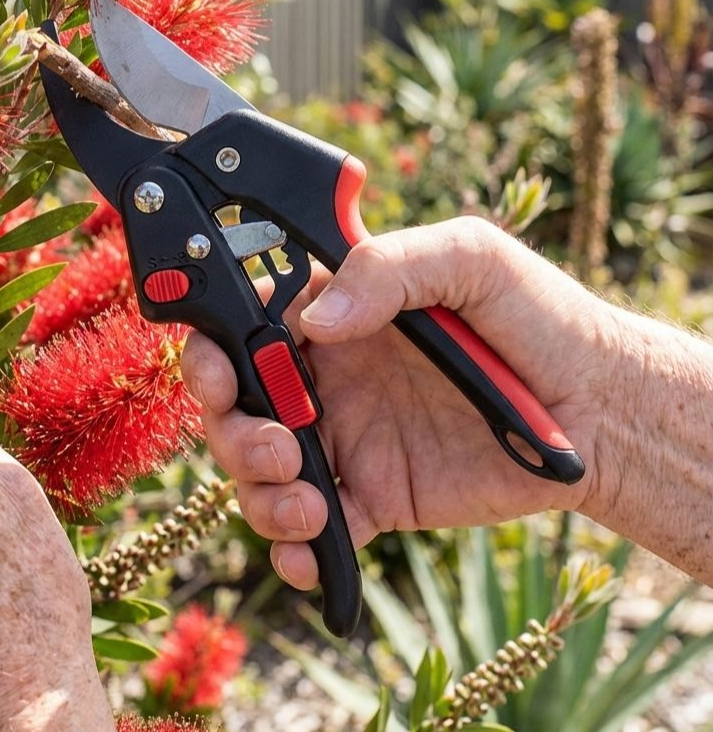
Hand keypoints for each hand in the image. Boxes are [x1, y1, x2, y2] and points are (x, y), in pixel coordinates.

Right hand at [182, 218, 623, 589]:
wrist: (597, 408)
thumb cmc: (537, 317)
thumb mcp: (470, 259)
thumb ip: (388, 268)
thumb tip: (316, 322)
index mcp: (338, 311)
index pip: (246, 322)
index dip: (216, 349)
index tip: (220, 374)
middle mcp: (329, 375)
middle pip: (237, 405)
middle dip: (234, 432)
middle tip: (280, 447)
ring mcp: (346, 437)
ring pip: (261, 471)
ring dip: (259, 494)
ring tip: (310, 503)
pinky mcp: (374, 495)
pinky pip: (315, 527)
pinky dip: (295, 549)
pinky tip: (312, 552)